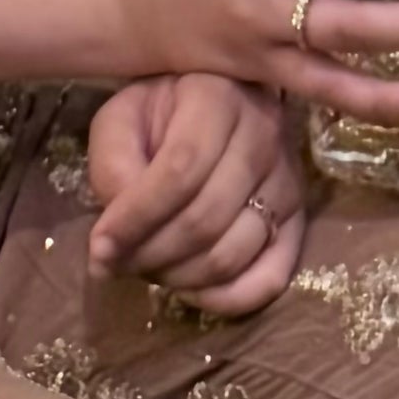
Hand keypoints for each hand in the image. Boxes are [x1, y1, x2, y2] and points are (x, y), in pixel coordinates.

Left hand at [86, 75, 306, 312]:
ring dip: (178, 278)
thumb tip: (111, 244)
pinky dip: (225, 299)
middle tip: (118, 263)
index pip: (180, 172)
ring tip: (146, 269)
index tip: (99, 248)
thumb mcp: (121, 121)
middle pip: (205, 220)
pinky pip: (271, 278)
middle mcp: (265, 137)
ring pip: (232, 254)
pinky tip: (190, 290)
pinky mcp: (300, 220)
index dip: (135, 219)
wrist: (216, 101)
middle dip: (150, 255)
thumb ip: (112, 169)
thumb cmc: (159, 113)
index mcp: (218, 99)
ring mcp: (289, 182)